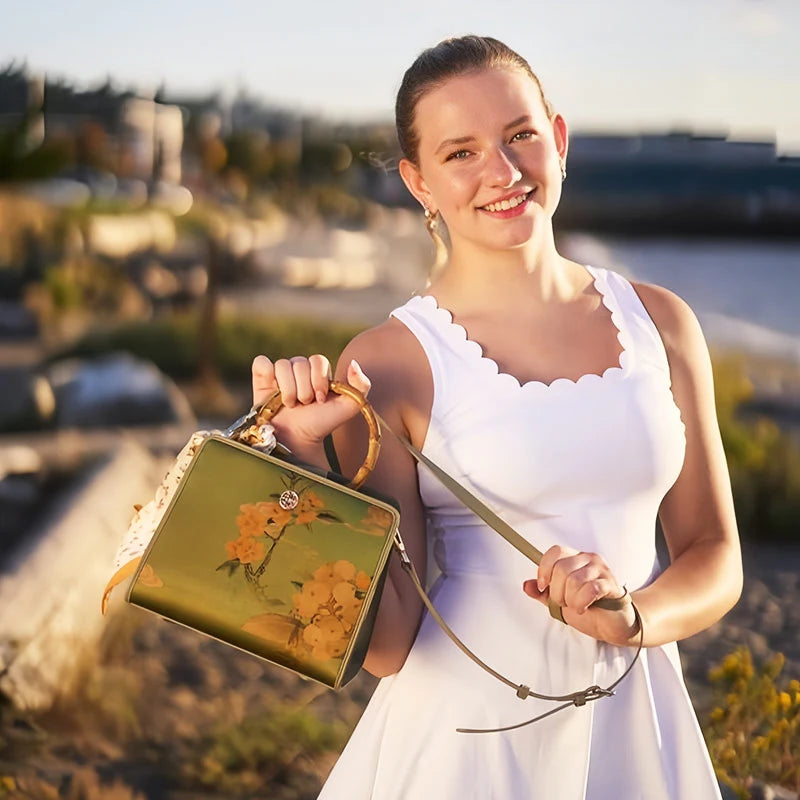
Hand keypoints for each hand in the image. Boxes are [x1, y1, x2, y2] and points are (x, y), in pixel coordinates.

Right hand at [251, 354, 370, 451]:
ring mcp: (279, 374)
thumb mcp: (350, 407)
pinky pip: (262, 363)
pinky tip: (273, 392)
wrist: (298, 440)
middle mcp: (298, 369)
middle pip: (300, 363)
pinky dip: (267, 375)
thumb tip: (353, 362)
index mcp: (318, 371)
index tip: (320, 400)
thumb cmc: (322, 423)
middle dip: (304, 389)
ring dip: (288, 390)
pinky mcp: (261, 379)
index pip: (318, 360)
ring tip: (290, 405)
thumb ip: (362, 385)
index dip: (319, 380)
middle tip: (305, 405)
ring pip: (282, 365)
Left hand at [522, 545, 638, 645]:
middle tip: (565, 602)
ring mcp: (601, 570)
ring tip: (576, 605)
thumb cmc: (589, 608)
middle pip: (561, 568)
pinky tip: (583, 608)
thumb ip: (543, 593)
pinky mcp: (611, 585)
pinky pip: (590, 589)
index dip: (544, 569)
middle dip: (557, 592)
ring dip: (570, 599)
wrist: (613, 624)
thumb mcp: (560, 600)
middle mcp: (588, 559)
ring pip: (573, 580)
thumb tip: (527, 585)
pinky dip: (581, 602)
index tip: (544, 587)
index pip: (555, 552)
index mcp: (575, 558)